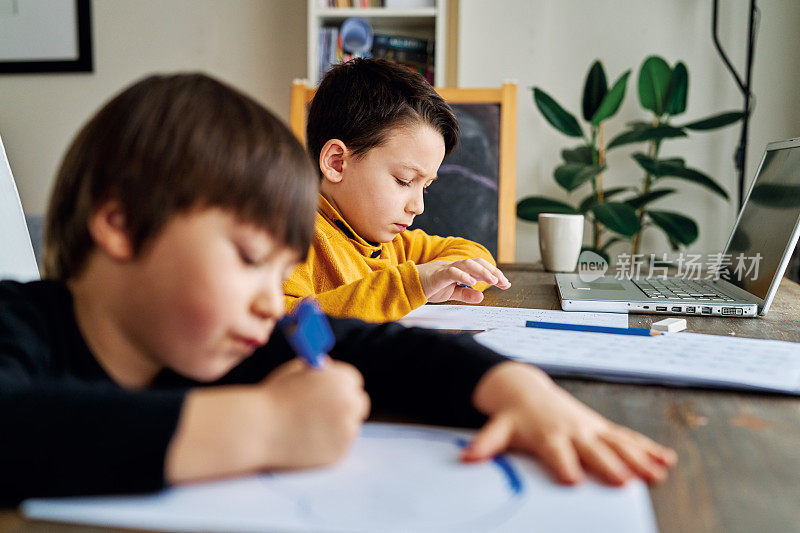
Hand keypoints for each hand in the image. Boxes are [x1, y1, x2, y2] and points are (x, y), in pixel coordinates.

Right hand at [260, 358, 369, 468]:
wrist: (258, 429)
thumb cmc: (272, 398)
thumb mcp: (295, 371)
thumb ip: (318, 369)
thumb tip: (331, 368)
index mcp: (342, 379)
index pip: (354, 382)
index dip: (342, 387)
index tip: (334, 393)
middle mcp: (350, 403)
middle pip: (360, 404)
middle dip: (347, 407)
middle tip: (330, 412)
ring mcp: (346, 430)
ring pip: (349, 427)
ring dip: (336, 427)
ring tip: (306, 429)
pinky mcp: (339, 452)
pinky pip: (339, 446)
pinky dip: (327, 445)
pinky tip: (305, 442)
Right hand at [415, 258, 510, 302]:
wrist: (409, 286)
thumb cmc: (429, 287)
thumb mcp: (452, 293)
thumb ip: (466, 294)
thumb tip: (481, 296)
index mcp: (460, 270)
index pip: (481, 268)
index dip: (494, 274)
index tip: (505, 284)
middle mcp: (455, 267)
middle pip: (477, 263)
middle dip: (493, 271)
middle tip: (503, 282)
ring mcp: (447, 268)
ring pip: (467, 264)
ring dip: (482, 271)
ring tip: (493, 280)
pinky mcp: (438, 274)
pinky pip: (452, 272)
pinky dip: (463, 275)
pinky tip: (472, 281)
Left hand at [464, 362, 676, 485]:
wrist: (526, 390)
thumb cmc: (515, 416)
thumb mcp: (498, 428)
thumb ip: (486, 443)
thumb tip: (468, 457)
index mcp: (547, 434)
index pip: (556, 452)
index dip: (564, 464)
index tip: (573, 480)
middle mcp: (573, 430)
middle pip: (593, 449)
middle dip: (609, 464)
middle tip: (624, 481)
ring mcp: (591, 428)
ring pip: (618, 443)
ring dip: (639, 458)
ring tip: (658, 473)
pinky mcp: (602, 427)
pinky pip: (627, 438)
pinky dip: (647, 449)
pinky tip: (666, 460)